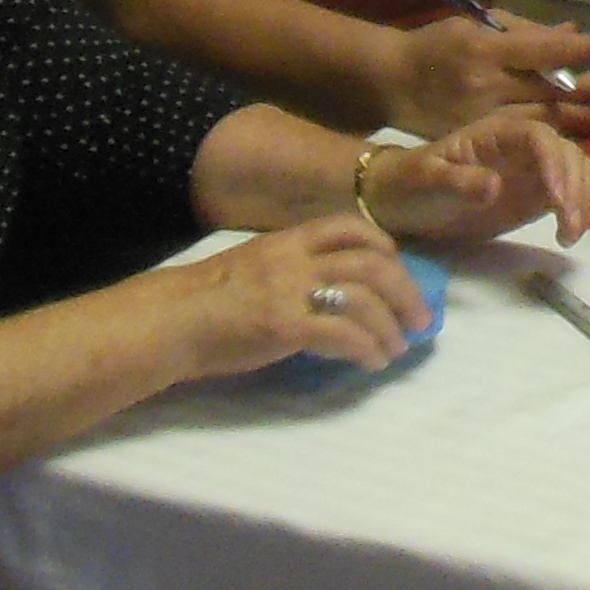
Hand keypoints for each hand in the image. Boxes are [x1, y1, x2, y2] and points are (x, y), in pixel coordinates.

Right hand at [177, 215, 431, 378]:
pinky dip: (367, 349)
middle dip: (404, 290)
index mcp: (286, 241)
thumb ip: (288, 270)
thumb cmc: (204, 302)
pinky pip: (342, 335)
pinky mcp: (284, 327)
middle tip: (420, 318)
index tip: (397, 264)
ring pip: (363, 299)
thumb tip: (323, 290)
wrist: (169, 321)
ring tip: (398, 348)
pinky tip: (372, 362)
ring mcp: (289, 292)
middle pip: (370, 262)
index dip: (382, 243)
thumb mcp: (251, 266)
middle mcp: (293, 259)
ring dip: (390, 326)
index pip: (347, 226)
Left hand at [358, 105, 589, 247]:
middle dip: (575, 186)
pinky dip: (576, 213)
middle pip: (567, 152)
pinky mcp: (534, 195)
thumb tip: (496, 185)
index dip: (554, 161)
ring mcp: (530, 170)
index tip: (555, 198)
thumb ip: (459, 181)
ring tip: (569, 234)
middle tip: (567, 224)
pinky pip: (567, 196)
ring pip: (575, 172)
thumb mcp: (427, 181)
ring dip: (581, 200)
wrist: (403, 203)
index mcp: (496, 133)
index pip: (538, 136)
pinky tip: (566, 237)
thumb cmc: (411, 184)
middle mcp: (521, 146)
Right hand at [384, 13, 589, 138]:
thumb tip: (571, 33)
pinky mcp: (480, 140)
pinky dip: (556, 135)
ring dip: (584, 117)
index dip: (572, 50)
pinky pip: (525, 138)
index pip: (538, 50)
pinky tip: (583, 134)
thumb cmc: (437, 46)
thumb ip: (523, 30)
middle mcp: (486, 86)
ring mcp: (483, 118)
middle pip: (548, 89)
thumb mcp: (475, 24)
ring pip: (543, 119)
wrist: (392, 83)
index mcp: (484, 50)